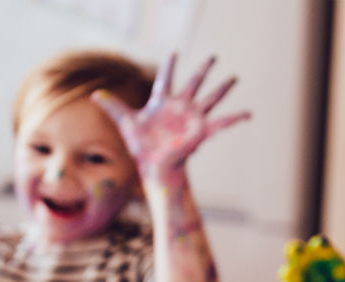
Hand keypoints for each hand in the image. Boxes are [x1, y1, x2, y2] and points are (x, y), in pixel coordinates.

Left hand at [91, 53, 249, 184]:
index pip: (166, 78)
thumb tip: (95, 95)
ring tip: (234, 78)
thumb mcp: (126, 122)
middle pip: (194, 83)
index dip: (169, 65)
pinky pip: (222, 123)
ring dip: (223, 88)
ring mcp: (192, 117)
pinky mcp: (201, 130)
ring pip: (211, 98)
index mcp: (163, 102)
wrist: (154, 165)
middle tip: (213, 56)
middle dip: (203, 70)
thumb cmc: (141, 145)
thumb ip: (113, 106)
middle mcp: (180, 106)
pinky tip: (248, 114)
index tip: (173, 52)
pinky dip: (236, 118)